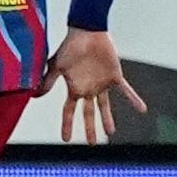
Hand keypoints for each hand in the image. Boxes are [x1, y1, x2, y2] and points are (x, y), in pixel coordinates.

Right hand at [40, 27, 146, 143]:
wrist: (87, 32)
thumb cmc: (69, 47)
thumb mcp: (56, 66)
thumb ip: (48, 81)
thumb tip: (34, 96)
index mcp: (74, 88)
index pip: (69, 111)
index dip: (68, 125)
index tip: (66, 139)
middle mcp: (88, 89)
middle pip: (88, 113)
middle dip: (90, 129)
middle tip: (92, 143)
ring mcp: (101, 84)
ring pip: (105, 106)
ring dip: (108, 119)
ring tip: (111, 133)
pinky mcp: (115, 77)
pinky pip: (125, 91)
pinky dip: (133, 99)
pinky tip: (142, 109)